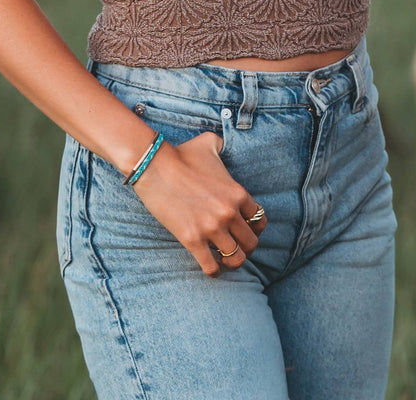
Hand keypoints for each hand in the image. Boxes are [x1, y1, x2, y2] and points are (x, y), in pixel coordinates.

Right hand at [131, 132, 267, 276]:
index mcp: (238, 192)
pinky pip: (210, 267)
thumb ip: (224, 146)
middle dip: (247, 247)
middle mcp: (229, 212)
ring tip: (226, 260)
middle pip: (251, 242)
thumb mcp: (212, 144)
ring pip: (236, 259)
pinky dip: (214, 271)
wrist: (155, 166)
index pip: (260, 219)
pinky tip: (212, 269)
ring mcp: (211, 228)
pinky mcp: (191, 240)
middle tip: (237, 247)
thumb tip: (224, 144)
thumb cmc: (183, 154)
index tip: (247, 229)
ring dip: (233, 262)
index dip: (255, 227)